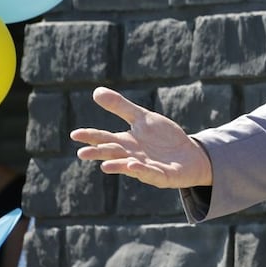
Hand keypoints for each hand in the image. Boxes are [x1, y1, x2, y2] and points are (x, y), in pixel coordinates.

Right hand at [70, 86, 212, 188]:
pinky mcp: (162, 175)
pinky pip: (151, 174)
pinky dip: (142, 170)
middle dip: (99, 153)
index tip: (75, 134)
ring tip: (104, 166)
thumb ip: (121, 107)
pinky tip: (133, 166)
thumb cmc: (163, 138)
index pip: (105, 138)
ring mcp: (146, 167)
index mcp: (126, 142)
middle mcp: (132, 156)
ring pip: (129, 167)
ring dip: (117, 166)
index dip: (91, 136)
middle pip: (113, 153)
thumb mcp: (143, 118)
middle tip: (82, 153)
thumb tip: (96, 91)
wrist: (190, 155)